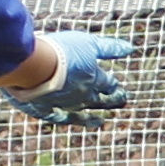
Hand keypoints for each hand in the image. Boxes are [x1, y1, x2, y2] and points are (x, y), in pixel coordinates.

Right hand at [14, 29, 129, 120]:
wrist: (33, 68)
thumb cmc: (61, 52)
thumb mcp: (89, 44)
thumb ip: (110, 48)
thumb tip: (131, 49)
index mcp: (93, 79)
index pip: (108, 84)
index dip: (114, 86)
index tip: (121, 90)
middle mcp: (82, 95)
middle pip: (100, 101)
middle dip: (111, 102)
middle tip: (121, 104)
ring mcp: (64, 105)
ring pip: (82, 114)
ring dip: (92, 117)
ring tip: (101, 121)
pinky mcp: (45, 110)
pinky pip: (59, 118)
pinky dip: (66, 119)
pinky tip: (68, 120)